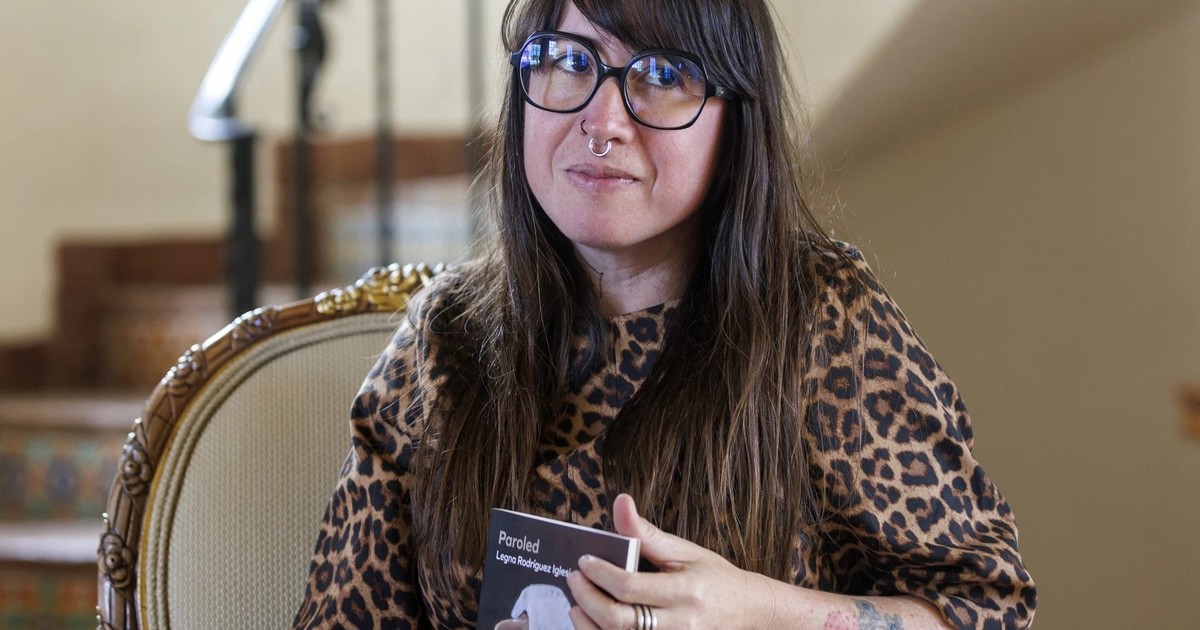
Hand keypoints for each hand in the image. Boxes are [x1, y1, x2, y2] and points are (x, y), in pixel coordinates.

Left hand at [566, 493, 778, 629]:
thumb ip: (646, 533)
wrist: (749, 613)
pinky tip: (594, 625)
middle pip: (619, 622)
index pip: (630, 587)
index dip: (599, 574)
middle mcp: (680, 624)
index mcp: (685, 591)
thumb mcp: (685, 551)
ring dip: (588, 626)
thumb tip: (620, 502)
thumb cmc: (715, 579)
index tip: (583, 561)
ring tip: (576, 605)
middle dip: (588, 600)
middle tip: (574, 580)